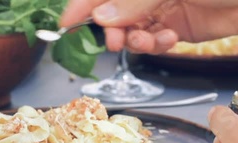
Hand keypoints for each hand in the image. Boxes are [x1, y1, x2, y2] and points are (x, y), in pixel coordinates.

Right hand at [61, 0, 237, 53]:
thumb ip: (136, 1)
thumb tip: (102, 16)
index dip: (81, 5)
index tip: (65, 23)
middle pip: (113, 12)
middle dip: (113, 29)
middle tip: (117, 40)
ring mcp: (158, 8)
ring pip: (130, 30)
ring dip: (135, 40)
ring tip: (151, 40)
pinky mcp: (171, 27)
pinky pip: (150, 40)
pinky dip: (155, 44)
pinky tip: (169, 38)